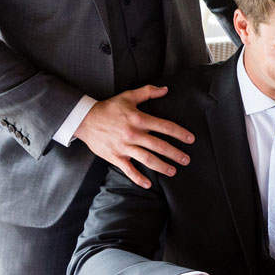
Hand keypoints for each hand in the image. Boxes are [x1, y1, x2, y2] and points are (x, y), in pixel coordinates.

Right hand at [73, 85, 193, 187]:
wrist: (84, 119)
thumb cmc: (109, 108)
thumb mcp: (128, 96)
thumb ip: (148, 92)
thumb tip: (165, 89)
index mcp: (138, 119)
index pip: (164, 127)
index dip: (179, 133)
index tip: (190, 139)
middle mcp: (133, 134)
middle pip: (159, 146)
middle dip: (175, 154)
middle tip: (186, 160)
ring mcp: (124, 147)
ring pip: (147, 159)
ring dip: (162, 166)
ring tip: (173, 171)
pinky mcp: (115, 157)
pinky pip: (128, 170)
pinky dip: (138, 178)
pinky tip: (148, 184)